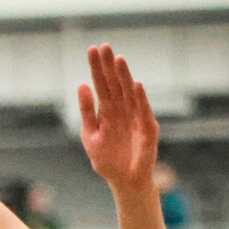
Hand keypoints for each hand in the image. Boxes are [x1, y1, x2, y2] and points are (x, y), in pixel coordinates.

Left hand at [77, 45, 158, 195]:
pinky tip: (135, 85)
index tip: (92, 49)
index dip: (97, 67)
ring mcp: (135, 117)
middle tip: (104, 46)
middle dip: (109, 65)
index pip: (101, 83)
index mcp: (107, 110)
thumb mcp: (90, 135)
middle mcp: (122, 109)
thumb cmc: (107, 160)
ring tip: (118, 59)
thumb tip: (81, 85)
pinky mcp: (147, 129)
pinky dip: (140, 98)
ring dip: (124, 76)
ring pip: (129, 92)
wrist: (124, 182)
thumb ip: (86, 111)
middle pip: (115, 83)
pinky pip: (143, 111)